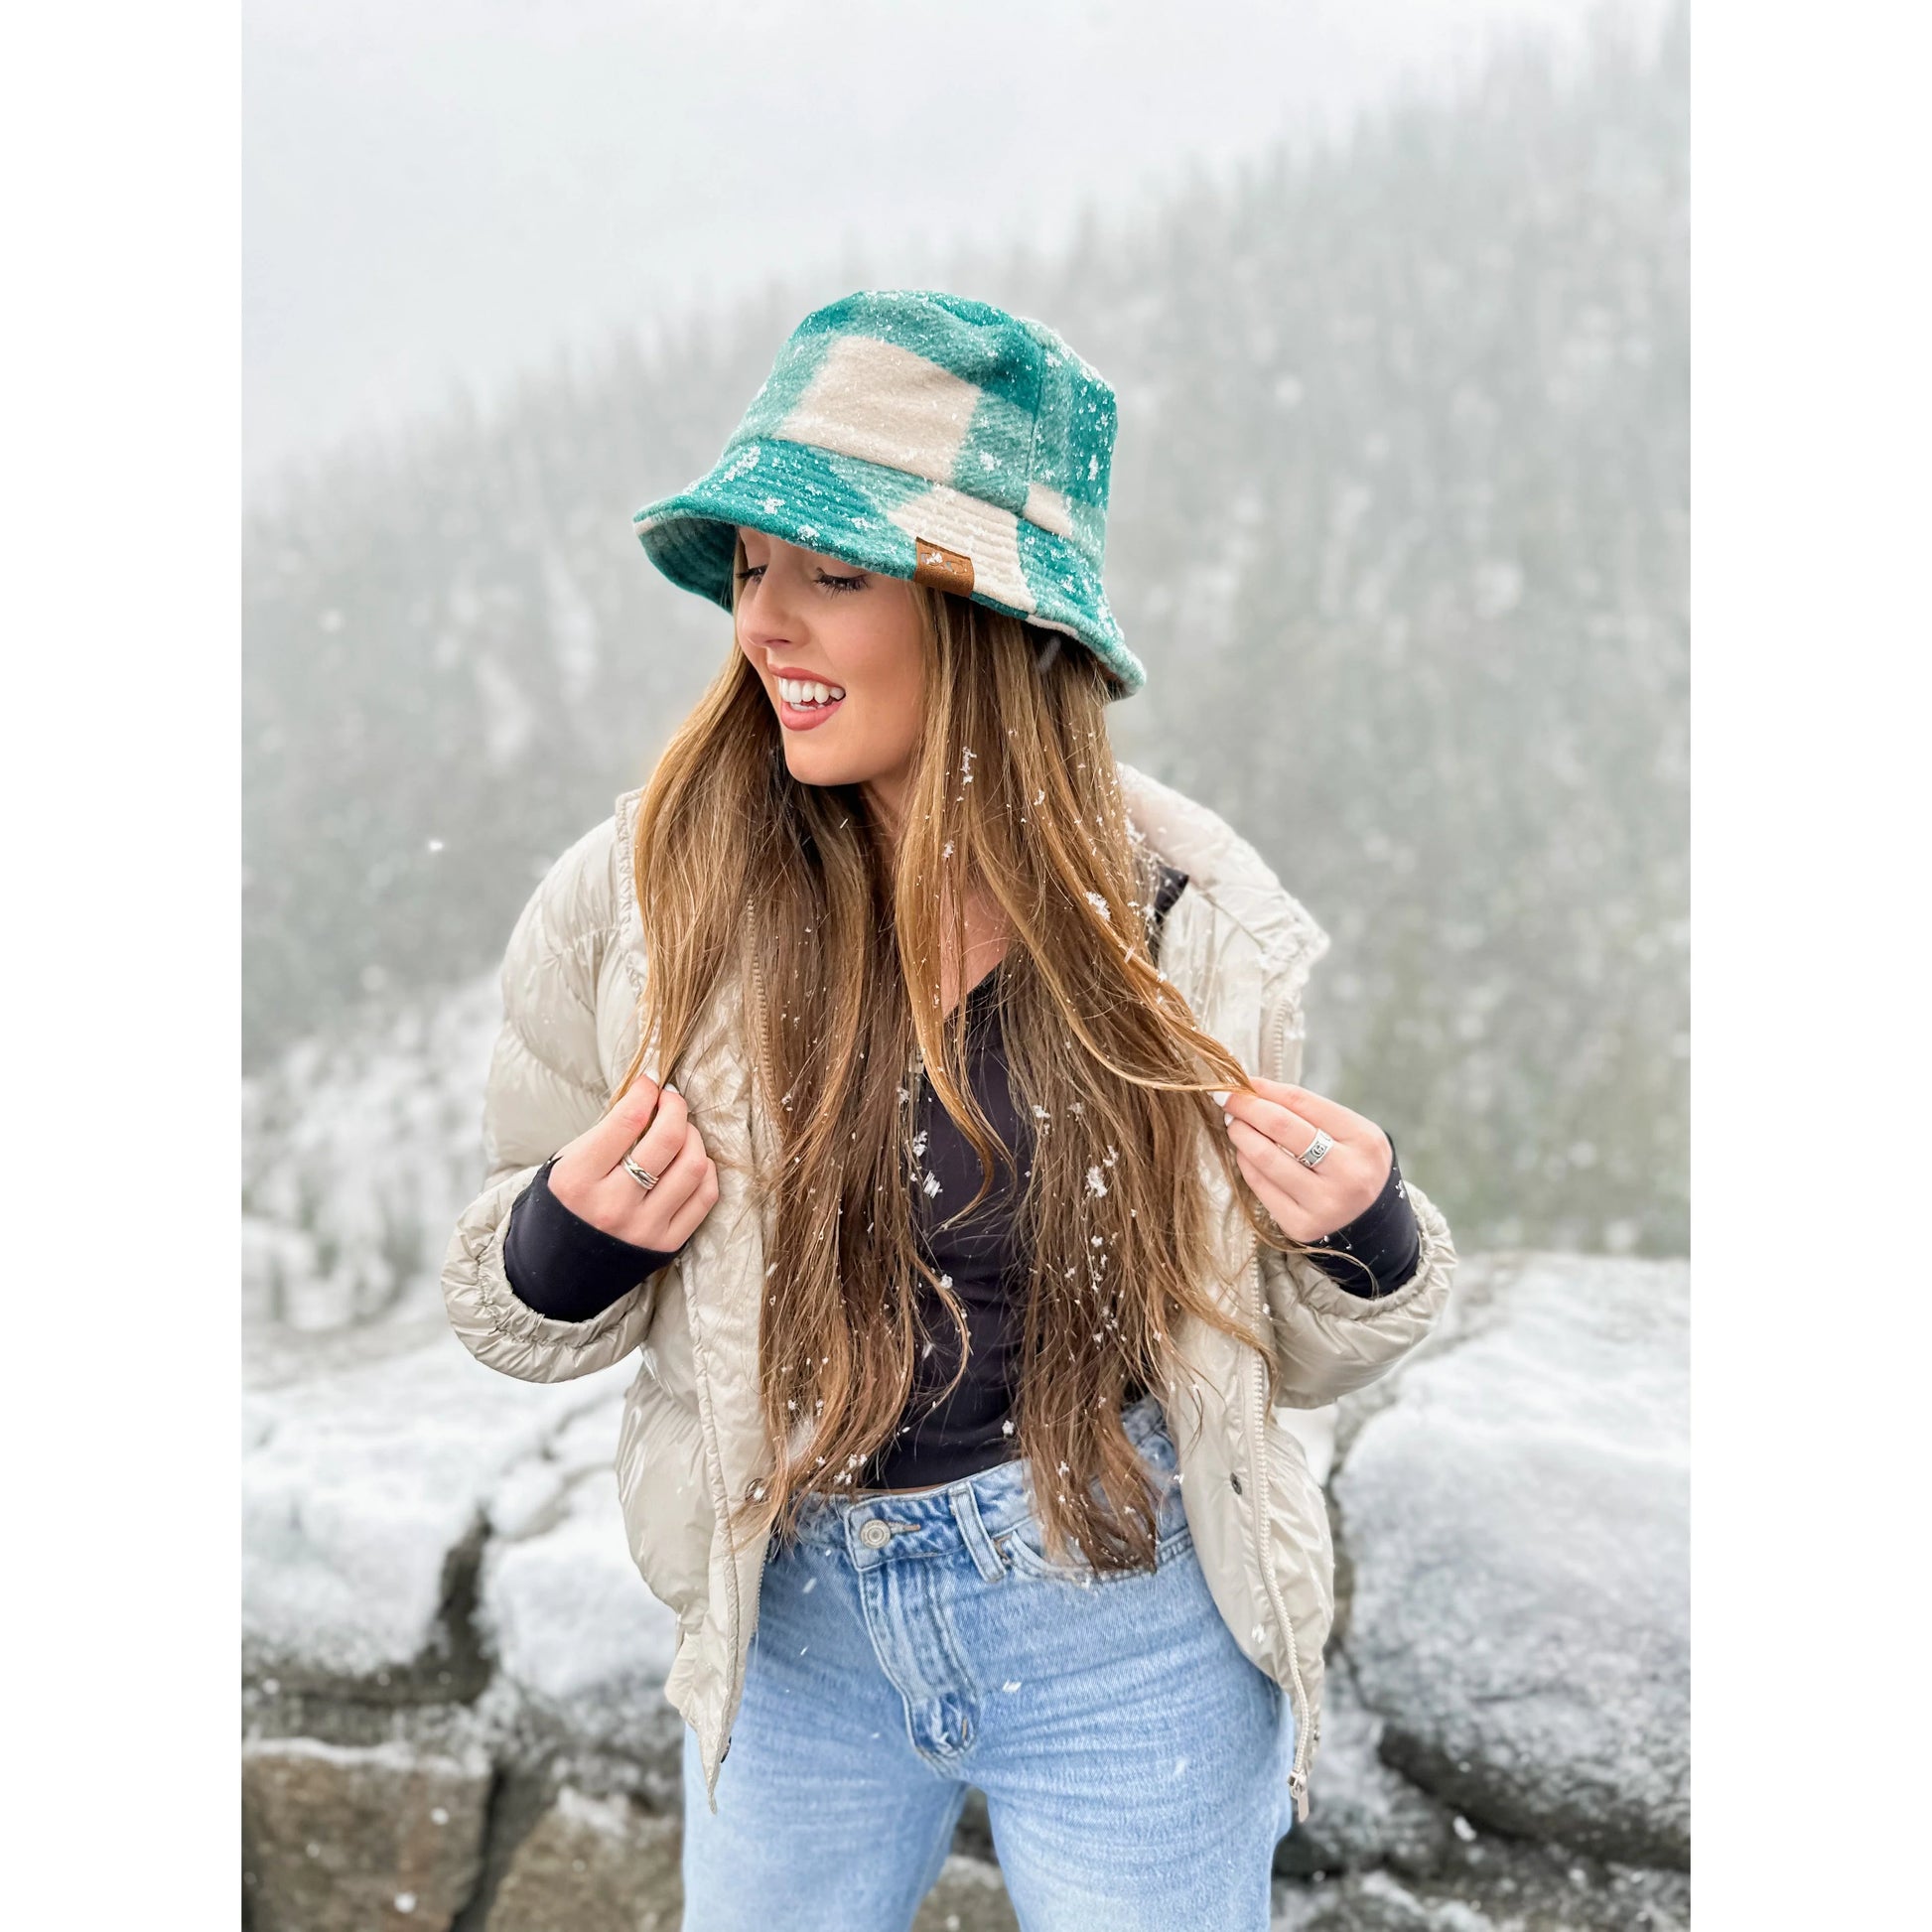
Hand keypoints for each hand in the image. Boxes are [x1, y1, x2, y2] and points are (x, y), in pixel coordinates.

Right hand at [548, 1077, 719, 1251]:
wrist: (559, 1271)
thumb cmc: (565, 1206)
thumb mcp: (567, 1163)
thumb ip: (607, 1134)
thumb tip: (650, 1099)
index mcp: (578, 1180)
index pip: (627, 1120)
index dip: (646, 1091)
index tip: (649, 1083)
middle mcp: (612, 1205)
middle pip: (668, 1140)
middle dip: (675, 1108)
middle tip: (670, 1099)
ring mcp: (643, 1227)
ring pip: (693, 1166)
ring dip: (693, 1137)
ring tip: (680, 1131)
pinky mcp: (667, 1244)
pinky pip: (704, 1197)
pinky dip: (705, 1170)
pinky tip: (692, 1160)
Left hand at [1214, 1075, 1392, 1243]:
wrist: (1373, 1219)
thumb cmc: (1352, 1164)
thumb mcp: (1349, 1132)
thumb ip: (1307, 1111)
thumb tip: (1252, 1090)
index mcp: (1363, 1140)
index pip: (1302, 1102)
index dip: (1265, 1088)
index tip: (1241, 1081)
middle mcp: (1347, 1173)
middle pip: (1281, 1126)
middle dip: (1246, 1106)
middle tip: (1226, 1098)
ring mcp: (1324, 1203)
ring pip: (1265, 1157)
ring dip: (1241, 1134)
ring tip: (1235, 1124)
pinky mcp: (1301, 1225)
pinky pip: (1261, 1186)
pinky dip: (1247, 1164)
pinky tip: (1246, 1154)